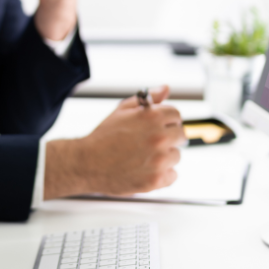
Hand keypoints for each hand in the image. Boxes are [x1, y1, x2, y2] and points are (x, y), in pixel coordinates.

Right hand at [43, 86, 184, 198]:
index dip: (167, 120)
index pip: (177, 115)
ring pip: (176, 156)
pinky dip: (162, 175)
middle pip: (181, 135)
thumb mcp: (122, 110)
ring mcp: (159, 160)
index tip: (161, 126)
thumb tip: (165, 89)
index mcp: (152, 117)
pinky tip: (146, 170)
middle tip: (152, 143)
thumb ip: (148, 98)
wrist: (87, 163)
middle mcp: (159, 137)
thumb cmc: (103, 137)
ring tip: (144, 157)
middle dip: (169, 137)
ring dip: (165, 157)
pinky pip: (172, 175)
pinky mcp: (156, 180)